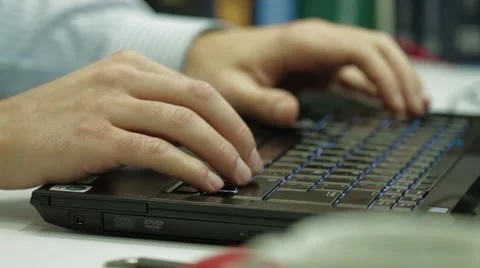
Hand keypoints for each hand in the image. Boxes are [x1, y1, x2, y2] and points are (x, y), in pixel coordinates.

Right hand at [0, 50, 262, 190]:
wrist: (1, 133)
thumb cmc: (55, 120)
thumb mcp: (106, 97)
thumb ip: (147, 105)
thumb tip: (196, 134)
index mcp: (131, 65)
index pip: (197, 87)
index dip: (230, 118)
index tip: (245, 144)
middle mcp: (124, 78)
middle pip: (200, 100)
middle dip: (235, 133)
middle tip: (250, 161)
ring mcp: (110, 104)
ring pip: (184, 123)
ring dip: (219, 151)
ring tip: (236, 174)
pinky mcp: (98, 136)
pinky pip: (157, 150)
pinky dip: (188, 166)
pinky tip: (205, 180)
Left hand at [184, 19, 430, 126]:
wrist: (213, 56)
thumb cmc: (222, 69)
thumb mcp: (233, 90)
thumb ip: (262, 101)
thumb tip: (293, 113)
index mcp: (304, 43)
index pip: (360, 51)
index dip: (386, 76)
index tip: (397, 106)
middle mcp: (319, 41)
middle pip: (377, 47)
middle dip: (401, 76)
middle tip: (415, 111)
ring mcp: (323, 51)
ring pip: (374, 56)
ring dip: (397, 78)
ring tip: (416, 108)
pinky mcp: (321, 64)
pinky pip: (359, 70)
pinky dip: (379, 85)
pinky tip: (391, 103)